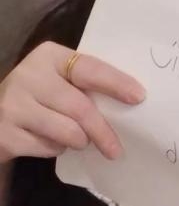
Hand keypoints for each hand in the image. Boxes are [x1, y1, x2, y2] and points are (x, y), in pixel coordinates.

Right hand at [0, 41, 145, 162]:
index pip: (89, 68)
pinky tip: (51, 141)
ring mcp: (12, 104)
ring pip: (66, 131)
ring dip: (80, 141)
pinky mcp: (4, 133)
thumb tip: (130, 101)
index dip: (115, 83)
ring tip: (80, 140)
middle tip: (116, 149)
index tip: (139, 97)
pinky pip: (47, 148)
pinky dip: (56, 149)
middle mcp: (29, 75)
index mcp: (49, 55)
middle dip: (102, 130)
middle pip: (79, 106)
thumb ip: (84, 84)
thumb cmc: (38, 95)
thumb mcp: (58, 80)